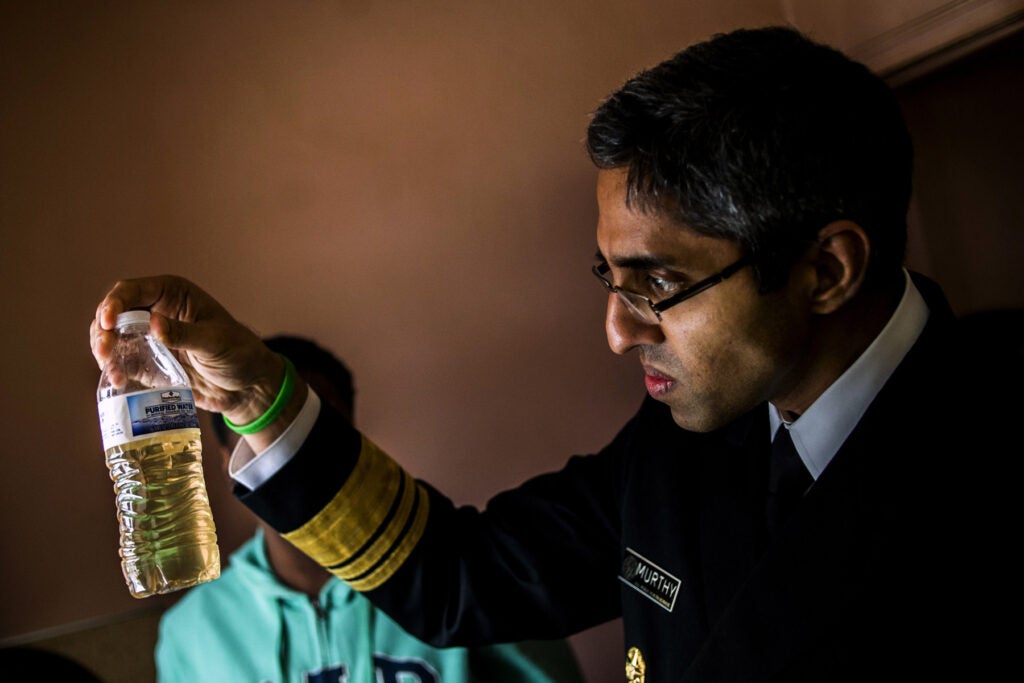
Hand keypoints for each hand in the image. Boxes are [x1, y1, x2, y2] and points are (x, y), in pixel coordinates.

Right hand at [90, 275, 285, 425]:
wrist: (247, 386)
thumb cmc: (239, 354)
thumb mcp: (214, 342)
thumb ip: (184, 334)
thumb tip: (153, 324)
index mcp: (174, 294)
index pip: (133, 290)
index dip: (114, 303)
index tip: (107, 323)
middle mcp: (157, 311)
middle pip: (115, 313)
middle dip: (103, 330)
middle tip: (104, 352)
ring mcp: (150, 337)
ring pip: (114, 337)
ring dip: (105, 350)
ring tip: (110, 368)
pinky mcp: (148, 361)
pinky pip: (122, 361)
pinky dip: (114, 369)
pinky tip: (116, 380)